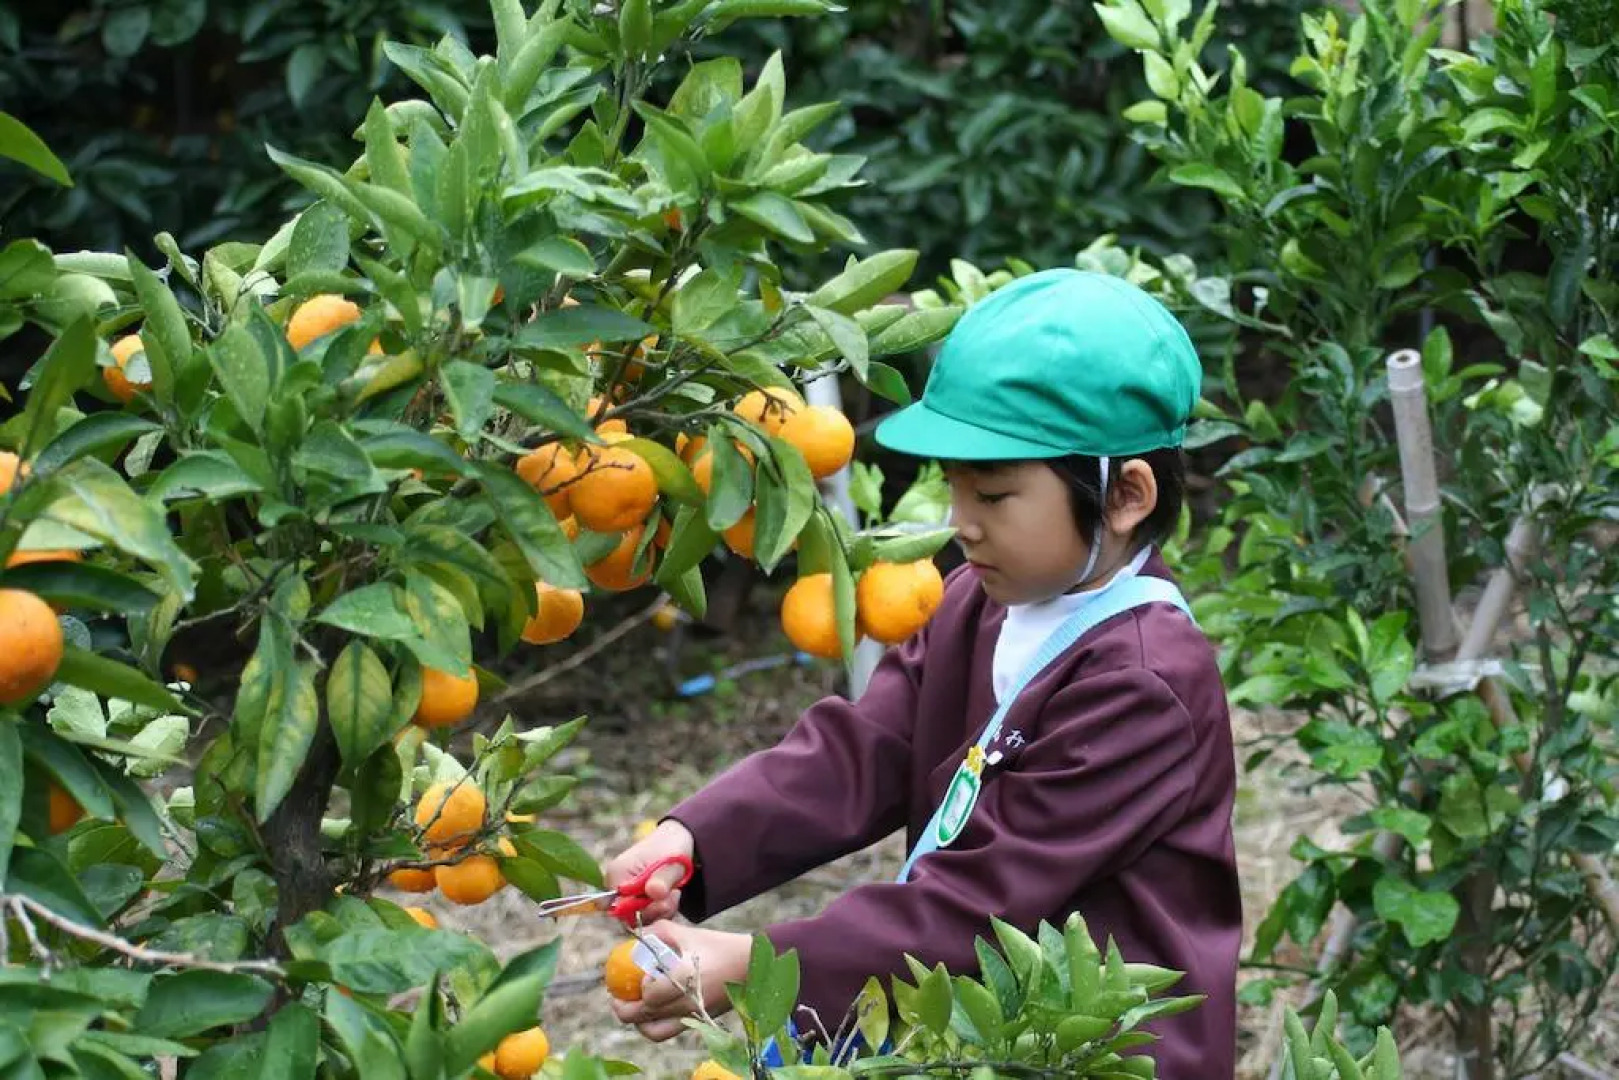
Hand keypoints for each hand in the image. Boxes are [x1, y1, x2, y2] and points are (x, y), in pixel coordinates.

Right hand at [603, 819, 693, 925]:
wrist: (676, 839)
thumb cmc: (670, 847)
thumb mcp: (672, 863)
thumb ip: (662, 880)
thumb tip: (653, 892)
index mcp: (617, 874)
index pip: (617, 907)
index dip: (639, 911)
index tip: (661, 902)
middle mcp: (616, 885)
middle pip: (627, 915)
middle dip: (653, 910)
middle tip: (672, 896)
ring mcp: (625, 892)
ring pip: (638, 916)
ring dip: (659, 910)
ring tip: (674, 893)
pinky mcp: (635, 898)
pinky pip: (645, 914)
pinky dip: (660, 910)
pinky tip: (672, 896)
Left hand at [610, 921, 753, 1041]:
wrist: (749, 966)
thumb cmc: (718, 946)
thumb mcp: (687, 933)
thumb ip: (658, 931)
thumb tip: (634, 936)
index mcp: (682, 977)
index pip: (648, 994)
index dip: (637, 986)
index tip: (635, 973)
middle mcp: (684, 1002)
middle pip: (642, 1015)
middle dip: (622, 1006)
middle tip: (616, 994)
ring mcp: (689, 1016)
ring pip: (650, 1029)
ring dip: (635, 1019)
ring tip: (629, 1006)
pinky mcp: (695, 1022)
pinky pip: (665, 1033)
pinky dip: (651, 1028)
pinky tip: (648, 1014)